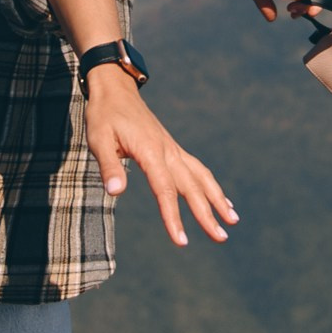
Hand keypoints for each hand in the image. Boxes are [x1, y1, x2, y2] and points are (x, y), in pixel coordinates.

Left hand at [85, 68, 237, 248]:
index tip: (182, 242)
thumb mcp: (98, 140)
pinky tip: (221, 199)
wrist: (116, 90)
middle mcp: (168, 151)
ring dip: (217, 199)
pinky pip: (197, 169)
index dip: (173, 217)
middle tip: (221, 238)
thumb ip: (109, 166)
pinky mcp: (172, 149)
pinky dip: (210, 186)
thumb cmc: (104, 116)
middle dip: (207, 214)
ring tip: (233, 220)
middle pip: (191, 187)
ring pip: (201, 177)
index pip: (165, 190)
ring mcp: (173, 149)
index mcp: (150, 151)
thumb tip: (116, 192)